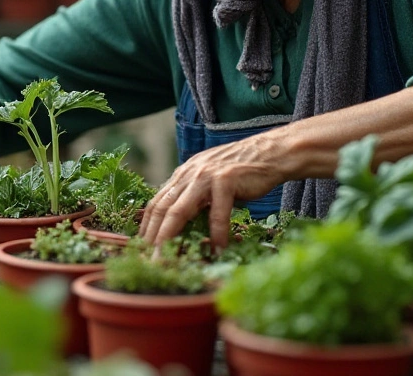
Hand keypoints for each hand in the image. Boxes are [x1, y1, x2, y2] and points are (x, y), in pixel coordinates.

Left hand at [138, 132, 285, 247]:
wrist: (270, 153)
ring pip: (179, 211)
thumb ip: (195, 197)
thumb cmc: (242, 172)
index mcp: (183, 174)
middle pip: (161, 208)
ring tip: (168, 259)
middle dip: (152, 237)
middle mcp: (188, 173)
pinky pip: (217, 213)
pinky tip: (217, 250)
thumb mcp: (210, 181)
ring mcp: (205, 176)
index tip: (141, 248)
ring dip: (171, 238)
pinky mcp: (225, 180)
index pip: (156, 203)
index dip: (146, 227)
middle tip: (148, 261)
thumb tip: (183, 226)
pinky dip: (216, 234)